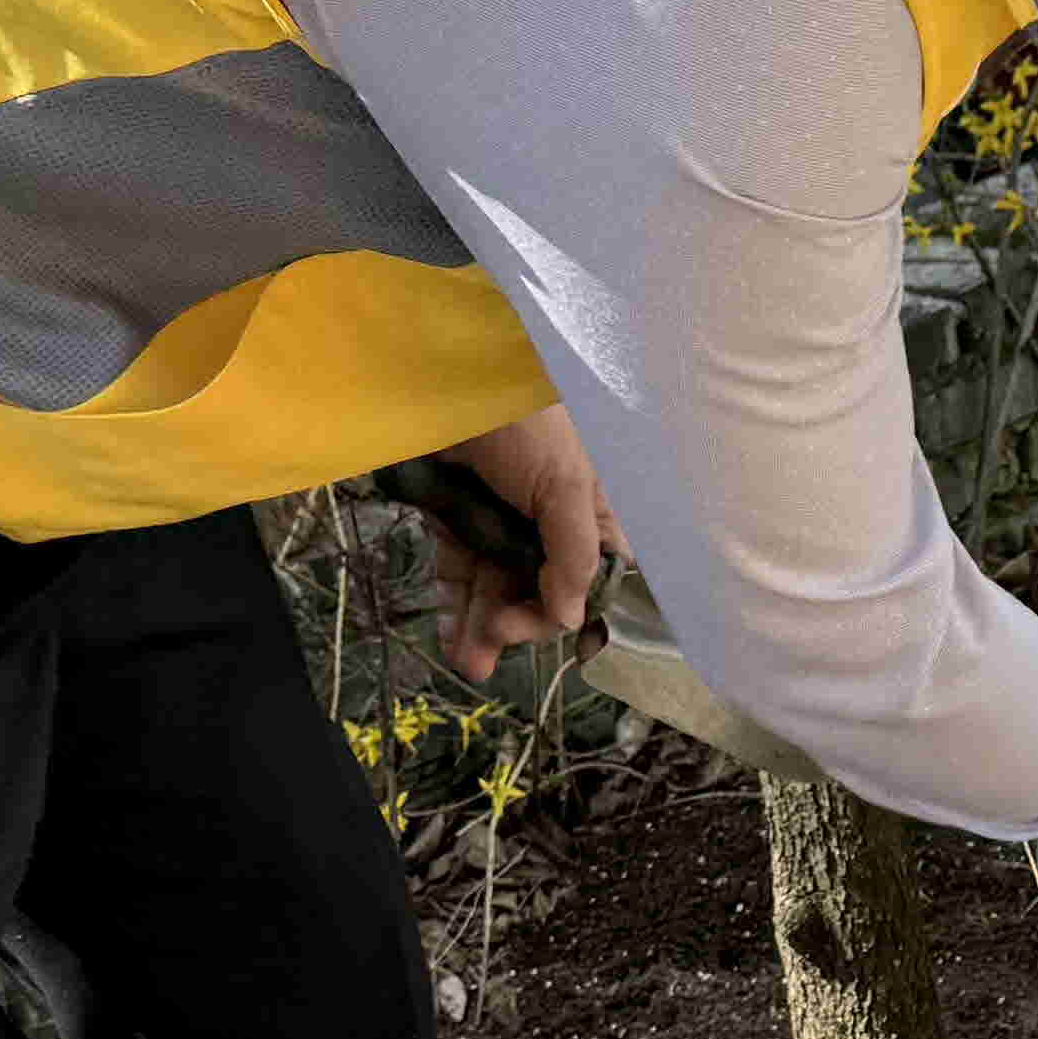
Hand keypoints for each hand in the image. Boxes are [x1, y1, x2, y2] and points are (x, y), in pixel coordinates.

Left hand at [419, 406, 608, 680]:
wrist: (444, 373)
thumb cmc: (525, 420)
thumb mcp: (565, 485)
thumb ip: (573, 555)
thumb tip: (573, 618)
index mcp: (590, 511)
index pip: (593, 577)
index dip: (574, 609)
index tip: (550, 627)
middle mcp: (548, 522)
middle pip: (540, 591)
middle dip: (519, 624)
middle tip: (493, 641)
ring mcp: (500, 520)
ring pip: (496, 588)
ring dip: (484, 629)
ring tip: (469, 665)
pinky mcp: (454, 517)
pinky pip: (459, 571)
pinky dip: (456, 606)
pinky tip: (453, 640)